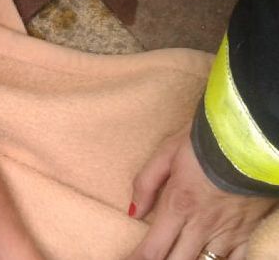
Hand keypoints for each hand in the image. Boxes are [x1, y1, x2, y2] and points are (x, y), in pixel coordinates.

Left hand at [127, 124, 276, 259]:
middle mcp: (202, 225)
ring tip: (178, 257)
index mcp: (178, 205)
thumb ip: (146, 183)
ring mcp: (228, 231)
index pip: (153, 248)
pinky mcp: (248, 230)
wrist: (252, 137)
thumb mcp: (166, 153)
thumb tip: (133, 211)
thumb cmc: (205, 141)